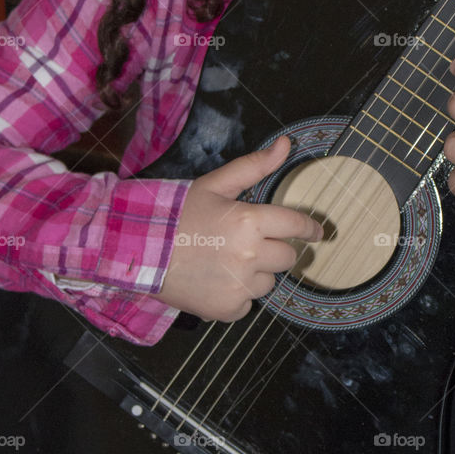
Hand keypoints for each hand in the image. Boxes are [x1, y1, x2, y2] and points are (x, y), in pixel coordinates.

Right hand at [158, 136, 322, 320]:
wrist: (137, 251)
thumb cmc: (176, 214)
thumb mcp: (215, 184)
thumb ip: (254, 167)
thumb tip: (287, 144)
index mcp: (249, 221)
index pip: (296, 225)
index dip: (310, 228)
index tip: (317, 232)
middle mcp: (249, 255)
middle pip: (287, 257)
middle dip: (273, 249)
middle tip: (247, 243)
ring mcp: (239, 286)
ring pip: (268, 282)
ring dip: (255, 273)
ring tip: (223, 262)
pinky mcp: (228, 309)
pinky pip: (248, 303)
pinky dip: (236, 295)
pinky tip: (214, 280)